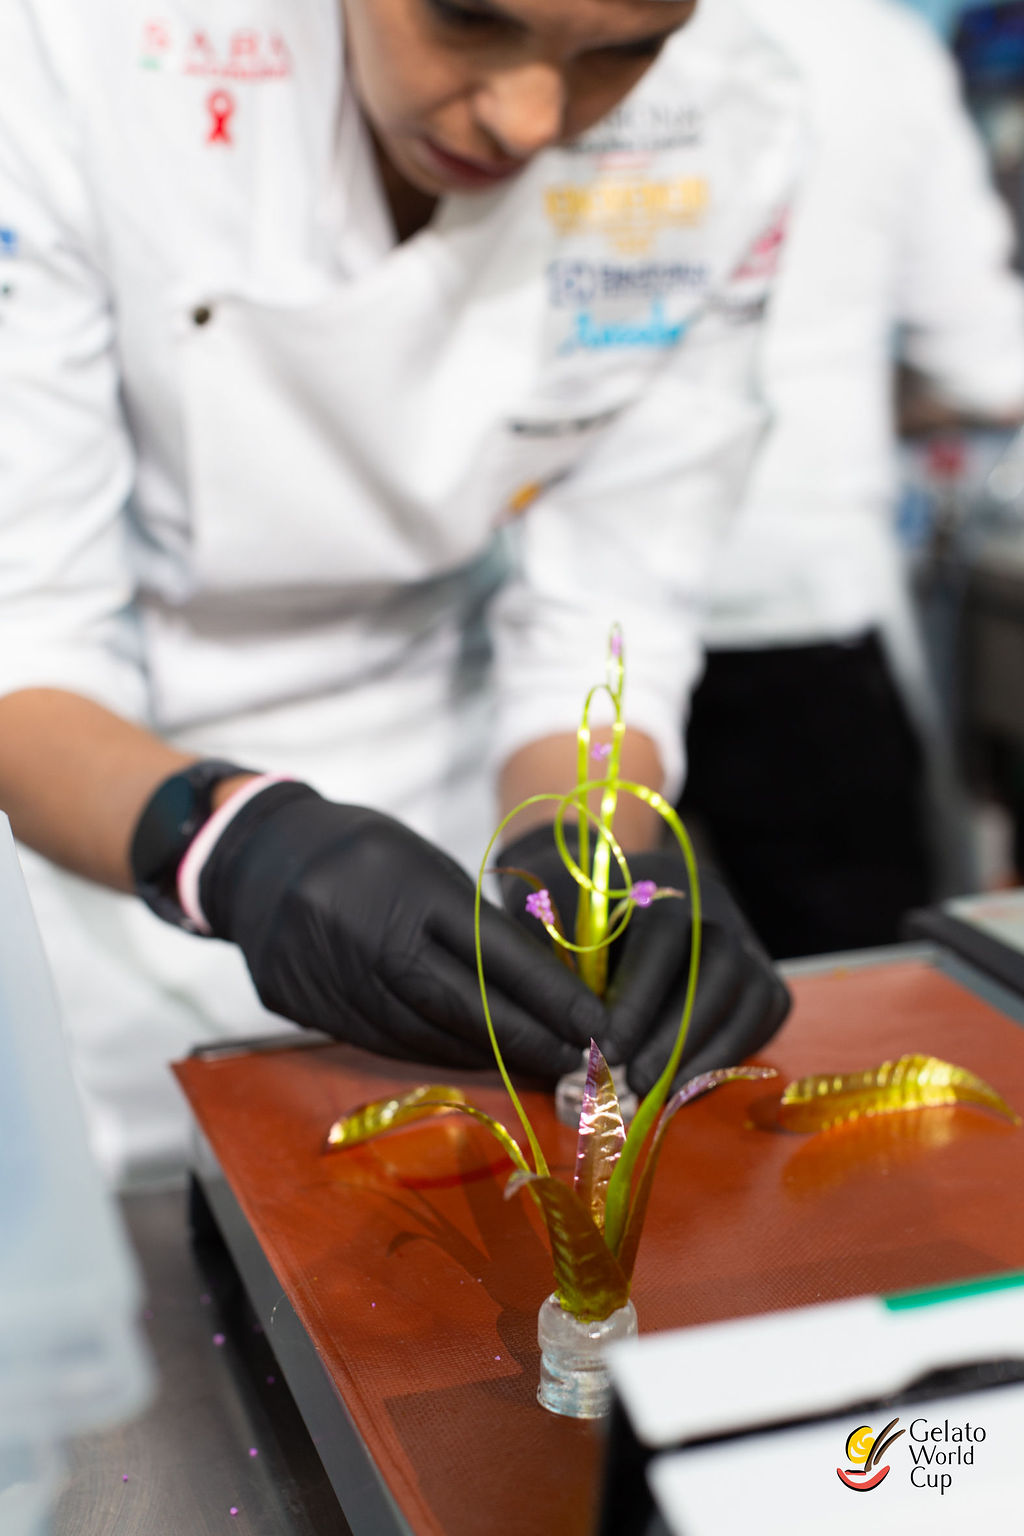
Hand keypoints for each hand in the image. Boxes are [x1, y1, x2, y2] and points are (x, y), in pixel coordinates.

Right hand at [200, 784, 601, 1077]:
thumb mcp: (422, 863)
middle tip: (574, 1060)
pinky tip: (467, 1058)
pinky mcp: (301, 1005)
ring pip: (420, 1036)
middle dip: (525, 1039)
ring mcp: (328, 974)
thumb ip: (470, 921)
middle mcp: (365, 933)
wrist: (253, 855)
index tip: (593, 1022)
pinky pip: (380, 1042)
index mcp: (405, 884)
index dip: (548, 994)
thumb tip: (538, 983)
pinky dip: (431, 1053)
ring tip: (529, 1063)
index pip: (493, 951)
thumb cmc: (359, 852)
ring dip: (482, 1055)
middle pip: (460, 1006)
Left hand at [499, 825, 790, 1094]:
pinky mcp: (764, 981)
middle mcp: (712, 909)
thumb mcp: (549, 923)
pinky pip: (761, 1019)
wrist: (609, 900)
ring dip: (707, 1052)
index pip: (662, 937)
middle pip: (718, 966)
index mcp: (657, 886)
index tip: (607, 1049)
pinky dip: (728, 1056)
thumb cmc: (569, 920)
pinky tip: (686, 1086)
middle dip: (678, 1031)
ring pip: (751, 994)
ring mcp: (746, 944)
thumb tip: (565, 1030)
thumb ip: (555, 962)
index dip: (639, 997)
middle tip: (636, 1081)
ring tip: (660, 1094)